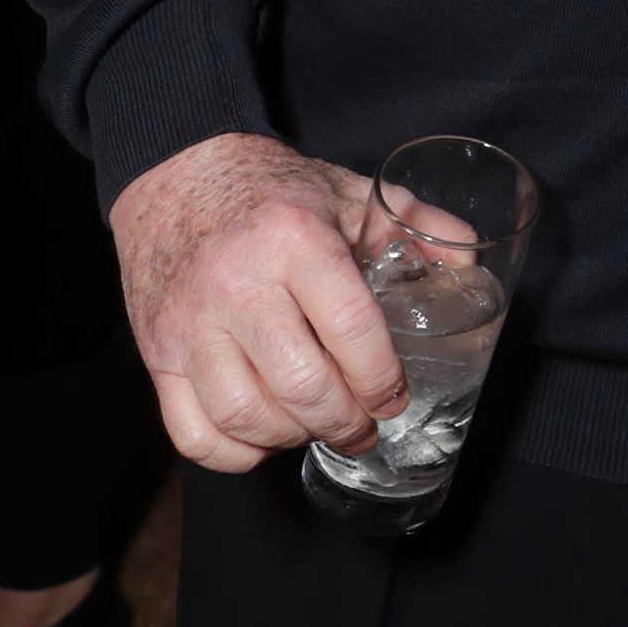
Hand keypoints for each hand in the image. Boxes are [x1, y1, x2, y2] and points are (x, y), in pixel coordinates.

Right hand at [110, 133, 405, 473]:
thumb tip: (470, 272)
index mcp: (297, 240)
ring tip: (317, 426)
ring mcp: (190, 323)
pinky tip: (264, 434)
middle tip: (365, 427)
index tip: (395, 397)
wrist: (179, 174)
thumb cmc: (275, 191)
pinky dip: (234, 452)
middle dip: (346, 421)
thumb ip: (420, 228)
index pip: (351, 329)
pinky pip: (193, 433)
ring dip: (292, 437)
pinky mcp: (157, 353)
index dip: (382, 378)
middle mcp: (239, 284)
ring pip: (244, 416)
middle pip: (301, 386)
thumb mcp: (353, 193)